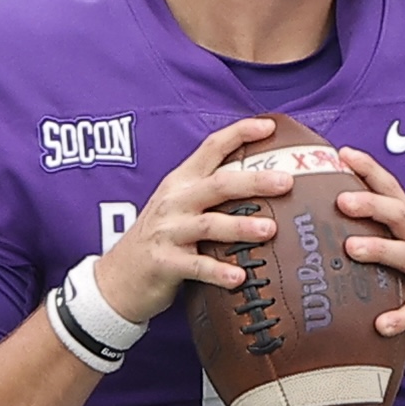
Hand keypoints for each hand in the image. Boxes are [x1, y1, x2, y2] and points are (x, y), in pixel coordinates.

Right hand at [87, 117, 288, 323]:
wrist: (118, 278)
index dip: (240, 133)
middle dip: (254, 181)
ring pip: (209, 224)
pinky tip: (239, 278)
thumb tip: (264, 185)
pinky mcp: (164, 262)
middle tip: (286, 182)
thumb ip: (212, 194)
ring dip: (241, 226)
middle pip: (218, 185)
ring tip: (270, 230)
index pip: (211, 148)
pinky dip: (218, 272)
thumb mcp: (179, 207)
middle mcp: (174, 202)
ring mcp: (168, 232)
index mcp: (181, 183)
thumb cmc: (160, 239)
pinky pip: (196, 267)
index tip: (269, 127)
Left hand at [332, 149, 404, 369]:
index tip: (343, 153)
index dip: (370, 170)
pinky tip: (380, 324)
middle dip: (372, 204)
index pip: (393, 193)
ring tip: (351, 249)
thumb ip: (381, 242)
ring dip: (380, 250)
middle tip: (341, 200)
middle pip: (401, 216)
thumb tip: (328, 232)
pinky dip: (400, 317)